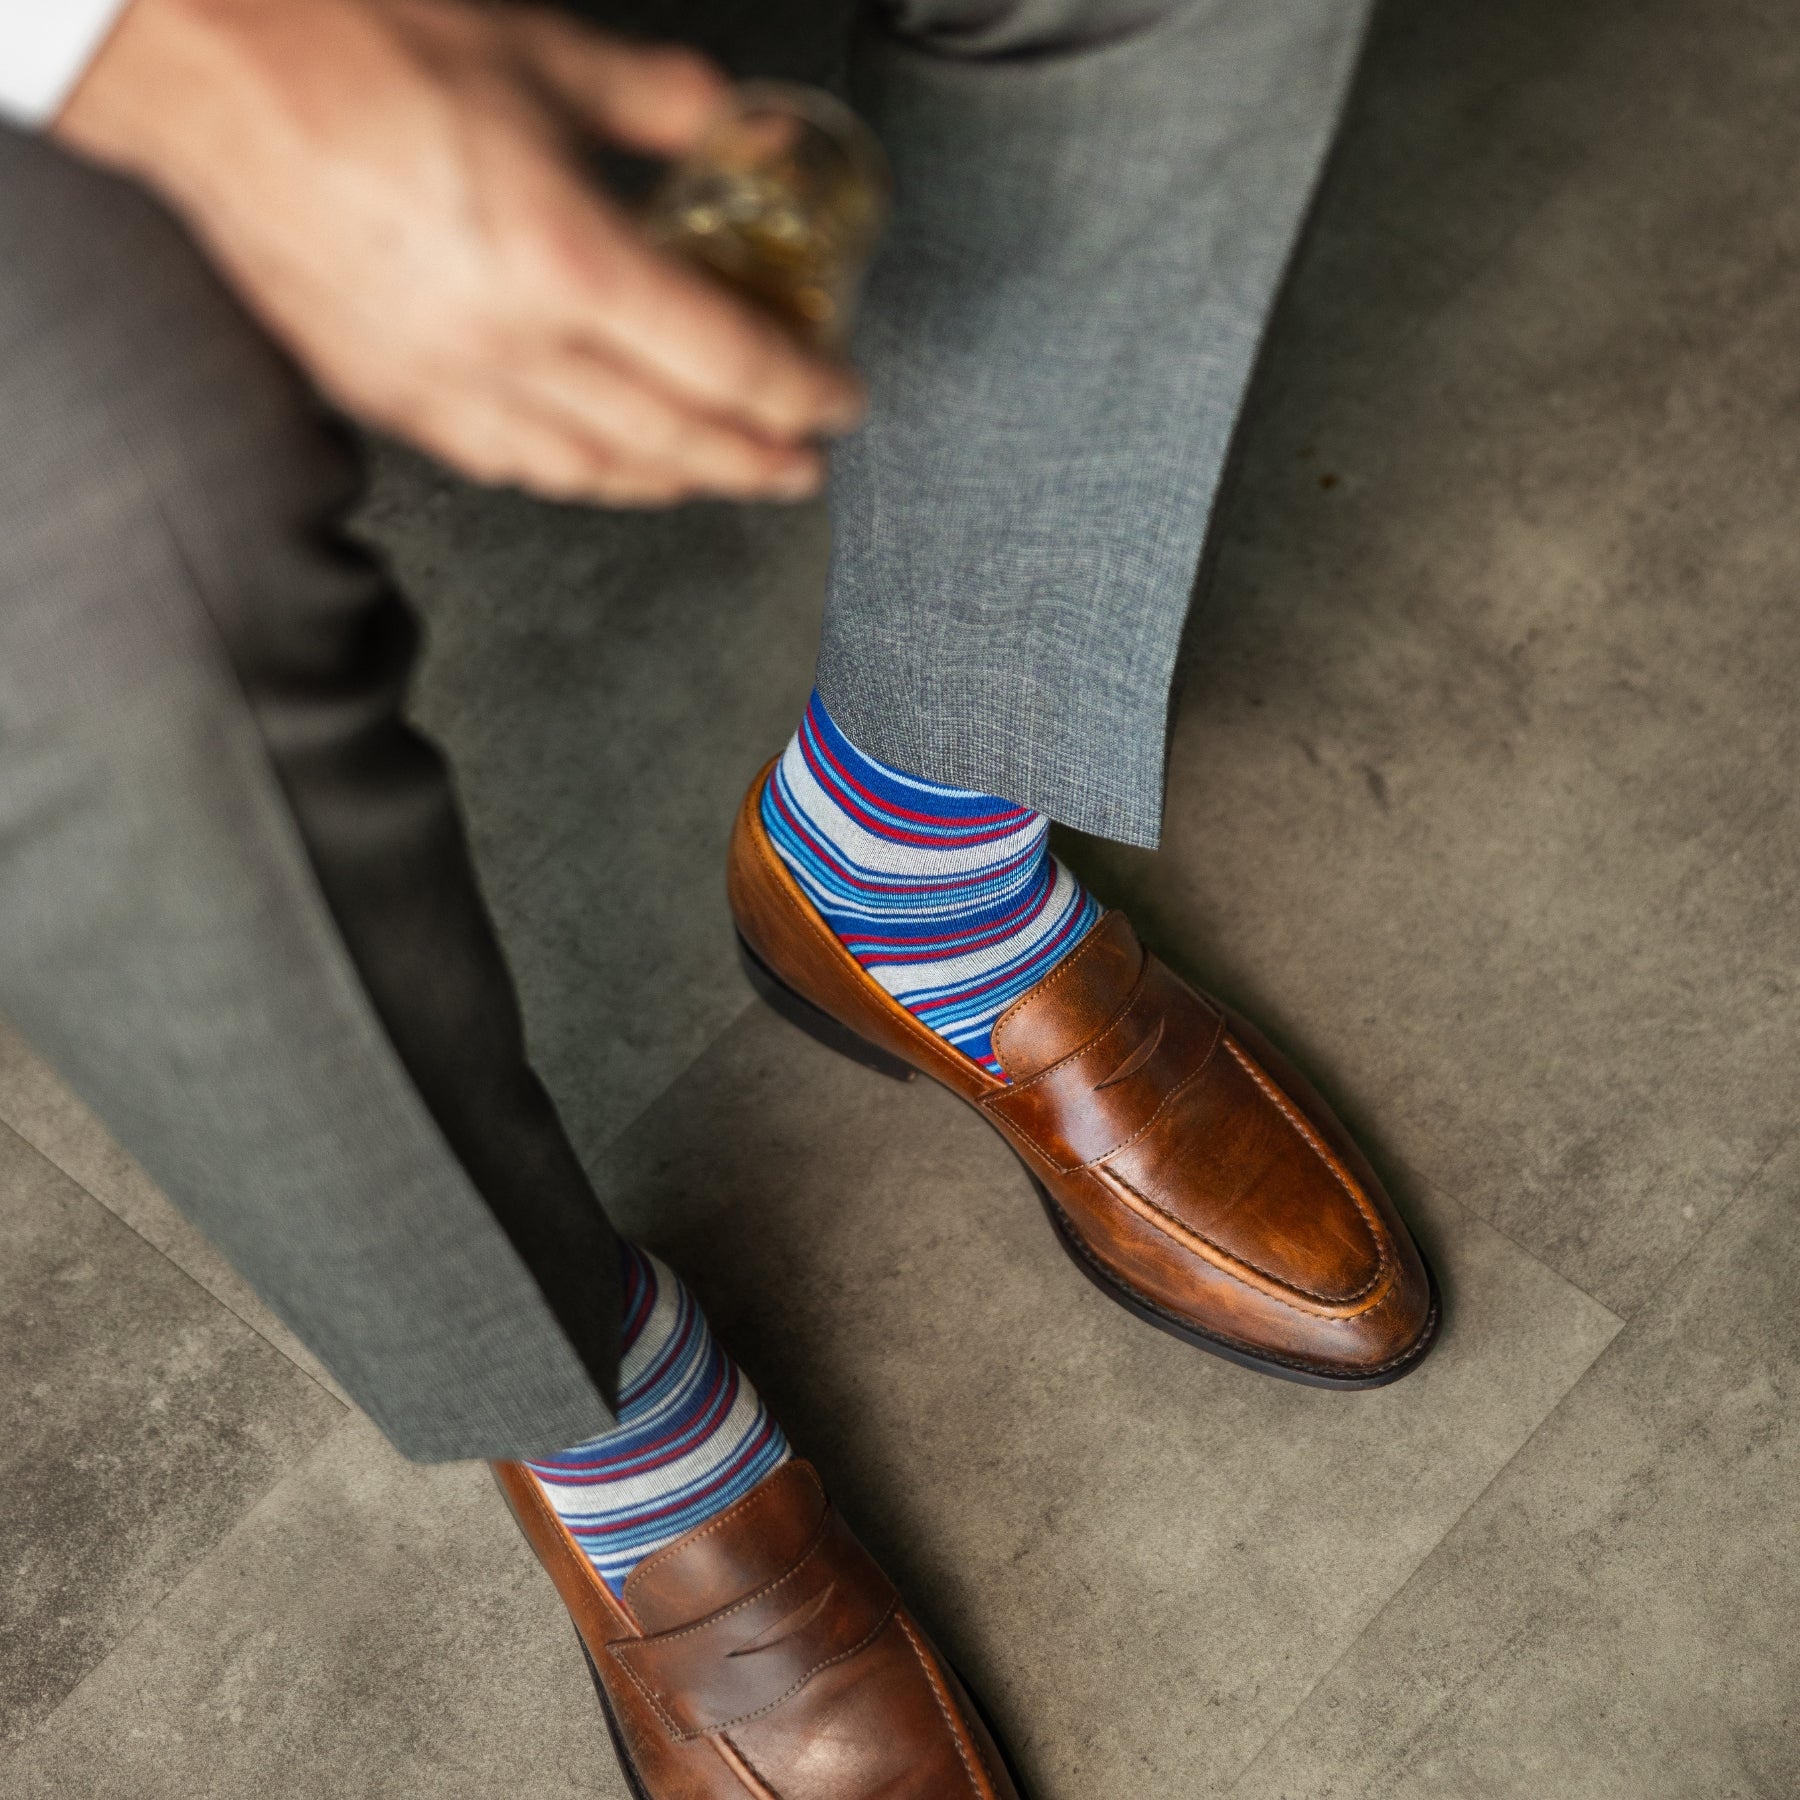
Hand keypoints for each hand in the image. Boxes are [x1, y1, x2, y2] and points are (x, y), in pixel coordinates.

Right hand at [54, 0, 863, 504]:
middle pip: (667, 439)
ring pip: (585, 472)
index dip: (797, 390)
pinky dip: (571, 475)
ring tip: (713, 476)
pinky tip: (597, 469)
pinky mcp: (382, 392)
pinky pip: (501, 463)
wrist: (200, 61)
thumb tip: (733, 117)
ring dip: (665, 483)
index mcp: (565, 262)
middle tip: (799, 469)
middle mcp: (509, 347)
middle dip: (750, 460)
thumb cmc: (356, 39)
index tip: (837, 400)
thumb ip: (654, 99)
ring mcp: (441, 383)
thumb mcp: (538, 48)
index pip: (722, 361)